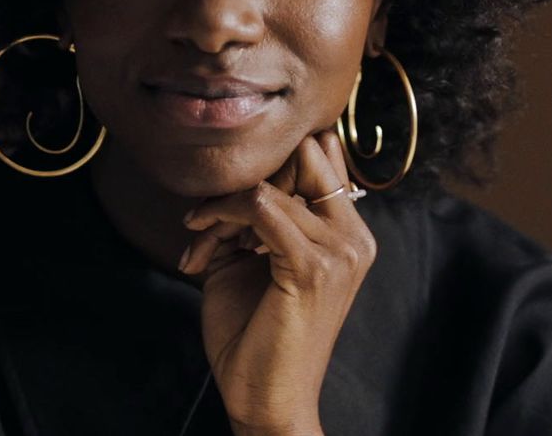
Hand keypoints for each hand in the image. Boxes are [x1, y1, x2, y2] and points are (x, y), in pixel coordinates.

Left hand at [178, 131, 376, 434]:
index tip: (225, 196)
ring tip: (198, 239)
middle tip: (208, 214)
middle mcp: (354, 237)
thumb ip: (252, 215)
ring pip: (268, 183)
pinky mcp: (312, 267)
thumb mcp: (251, 259)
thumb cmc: (254, 334)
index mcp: (347, 233)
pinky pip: (260, 206)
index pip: (321, 155)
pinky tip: (200, 251)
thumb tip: (228, 175)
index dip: (268, 159)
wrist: (263, 398)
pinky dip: (220, 218)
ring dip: (219, 207)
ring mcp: (339, 251)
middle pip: (304, 152)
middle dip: (246, 174)